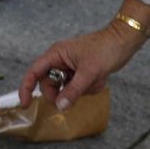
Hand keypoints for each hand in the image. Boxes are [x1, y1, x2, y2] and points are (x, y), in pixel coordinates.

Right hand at [18, 23, 143, 110]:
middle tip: (74, 98)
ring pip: (65, 87)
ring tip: (94, 81)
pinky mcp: (79, 71)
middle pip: (49, 84)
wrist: (124, 41)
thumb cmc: (105, 50)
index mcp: (56, 54)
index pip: (34, 72)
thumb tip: (59, 106)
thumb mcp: (89, 73)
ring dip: (79, 90)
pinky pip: (76, 86)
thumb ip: (73, 91)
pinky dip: (87, 88)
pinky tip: (99, 80)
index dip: (26, 88)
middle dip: (62, 93)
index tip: (25, 104)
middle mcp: (59, 60)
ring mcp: (70, 66)